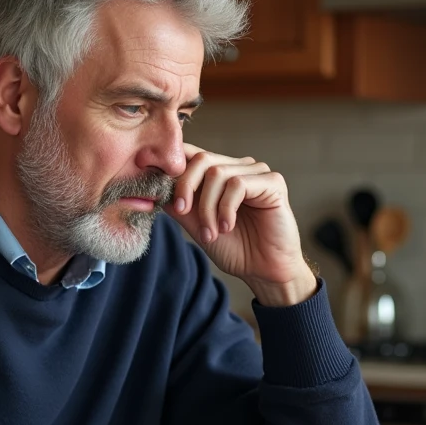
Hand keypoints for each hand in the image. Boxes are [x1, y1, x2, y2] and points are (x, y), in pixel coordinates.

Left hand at [168, 144, 315, 305]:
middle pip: (202, 158)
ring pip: (218, 173)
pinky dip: (226, 209)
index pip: (192, 154)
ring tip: (211, 232)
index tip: (152, 182)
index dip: (171, 164)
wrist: (263, 270)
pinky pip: (238, 185)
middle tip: (182, 212)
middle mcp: (238, 167)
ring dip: (207, 208)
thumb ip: (178, 203)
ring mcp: (256, 173)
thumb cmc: (234, 248)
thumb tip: (153, 187)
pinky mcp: (273, 182)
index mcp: (219, 174)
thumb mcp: (196, 224)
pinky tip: (227, 226)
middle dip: (186, 186)